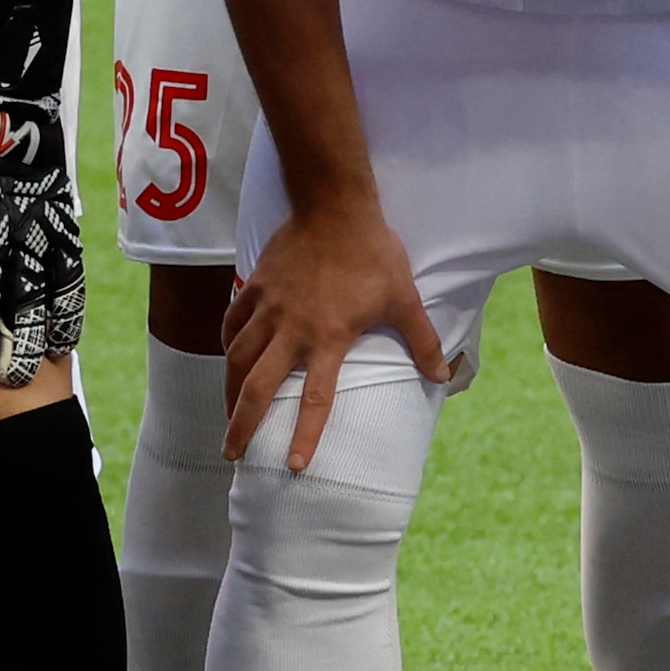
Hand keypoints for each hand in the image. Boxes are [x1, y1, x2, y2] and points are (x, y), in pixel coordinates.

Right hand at [216, 188, 450, 471]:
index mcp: (329, 337)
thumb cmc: (373, 252)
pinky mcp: (255, 285)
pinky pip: (232, 323)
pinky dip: (228, 344)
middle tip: (232, 454)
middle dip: (241, 425)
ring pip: (237, 358)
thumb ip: (422, 340)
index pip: (315, 398)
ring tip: (225, 415)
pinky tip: (228, 357)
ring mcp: (268, 307)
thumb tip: (443, 376)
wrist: (333, 203)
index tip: (293, 467)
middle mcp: (292, 329)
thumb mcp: (405, 298)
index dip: (305, 435)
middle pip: (257, 387)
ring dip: (228, 391)